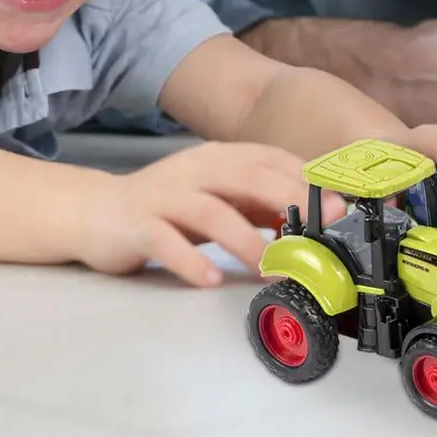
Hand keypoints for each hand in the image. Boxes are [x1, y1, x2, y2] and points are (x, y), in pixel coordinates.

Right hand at [72, 142, 345, 287]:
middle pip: (247, 177)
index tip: (338, 206)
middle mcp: (196, 169)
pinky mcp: (139, 224)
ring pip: (211, 213)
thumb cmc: (172, 205)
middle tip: (319, 231)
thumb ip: (261, 203)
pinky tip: (212, 279)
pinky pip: (166, 242)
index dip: (305, 180)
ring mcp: (166, 195)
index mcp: (220, 157)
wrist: (98, 210)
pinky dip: (191, 261)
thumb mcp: (222, 197)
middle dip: (288, 201)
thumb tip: (312, 218)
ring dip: (247, 241)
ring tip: (274, 268)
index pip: (270, 159)